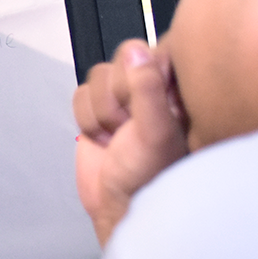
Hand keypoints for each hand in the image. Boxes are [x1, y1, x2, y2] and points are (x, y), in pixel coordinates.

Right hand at [73, 40, 187, 244]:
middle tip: (129, 127)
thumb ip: (148, 88)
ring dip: (102, 112)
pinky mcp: (99, 109)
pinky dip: (87, 119)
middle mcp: (152, 87)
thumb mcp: (155, 132)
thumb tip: (136, 52)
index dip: (141, 77)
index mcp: (177, 88)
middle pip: (122, 59)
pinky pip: (80, 94)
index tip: (145, 106)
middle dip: (118, 98)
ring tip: (117, 137)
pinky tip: (103, 140)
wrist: (118, 207)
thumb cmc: (148, 177)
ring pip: (98, 76)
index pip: (154, 51)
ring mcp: (124, 98)